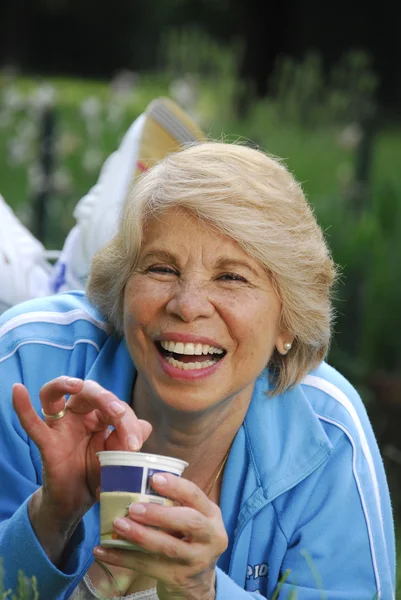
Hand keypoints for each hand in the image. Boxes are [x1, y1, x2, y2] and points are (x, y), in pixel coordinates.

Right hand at [13, 377, 151, 560]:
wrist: (79, 504)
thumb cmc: (99, 475)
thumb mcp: (120, 458)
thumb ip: (130, 442)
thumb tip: (146, 426)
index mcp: (100, 416)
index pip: (114, 406)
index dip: (128, 421)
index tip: (136, 445)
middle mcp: (79, 415)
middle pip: (89, 393)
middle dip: (107, 400)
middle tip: (119, 415)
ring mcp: (60, 427)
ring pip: (54, 394)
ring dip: (65, 384)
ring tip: (76, 384)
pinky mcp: (47, 443)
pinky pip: (33, 424)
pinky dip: (23, 407)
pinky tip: (18, 389)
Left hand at [93, 473, 227, 599]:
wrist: (197, 582)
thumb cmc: (187, 537)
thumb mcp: (190, 518)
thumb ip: (171, 502)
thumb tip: (128, 483)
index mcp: (211, 514)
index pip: (196, 495)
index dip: (176, 486)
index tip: (154, 479)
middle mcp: (210, 536)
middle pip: (189, 522)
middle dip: (160, 514)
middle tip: (134, 508)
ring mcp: (196, 560)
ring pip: (168, 547)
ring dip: (140, 535)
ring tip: (118, 525)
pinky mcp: (178, 578)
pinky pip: (149, 567)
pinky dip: (124, 558)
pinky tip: (103, 551)